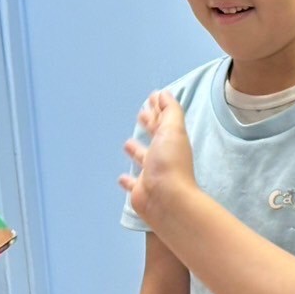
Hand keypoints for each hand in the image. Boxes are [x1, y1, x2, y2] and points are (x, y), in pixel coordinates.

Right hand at [119, 90, 198, 223]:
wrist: (167, 200)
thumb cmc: (170, 163)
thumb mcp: (173, 130)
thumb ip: (169, 111)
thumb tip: (163, 93)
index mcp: (171, 141)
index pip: (164, 121)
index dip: (159, 109)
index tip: (152, 97)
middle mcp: (163, 157)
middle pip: (156, 137)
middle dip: (149, 125)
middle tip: (141, 114)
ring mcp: (151, 174)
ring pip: (143, 159)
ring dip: (136, 151)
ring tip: (127, 143)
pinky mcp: (140, 191)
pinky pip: (132, 183)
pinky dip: (127, 180)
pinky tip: (121, 177)